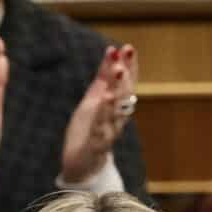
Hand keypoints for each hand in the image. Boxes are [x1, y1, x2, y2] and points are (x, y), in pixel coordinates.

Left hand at [60, 44, 135, 183]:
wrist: (82, 164)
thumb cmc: (90, 128)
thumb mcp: (94, 98)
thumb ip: (102, 78)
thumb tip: (111, 52)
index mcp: (116, 106)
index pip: (127, 83)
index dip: (130, 66)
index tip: (128, 48)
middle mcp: (117, 118)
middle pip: (124, 96)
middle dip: (124, 78)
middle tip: (122, 60)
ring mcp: (108, 132)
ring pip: (116, 112)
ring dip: (117, 93)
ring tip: (115, 76)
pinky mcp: (96, 145)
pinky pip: (100, 130)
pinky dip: (102, 116)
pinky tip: (103, 102)